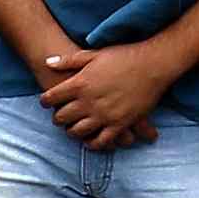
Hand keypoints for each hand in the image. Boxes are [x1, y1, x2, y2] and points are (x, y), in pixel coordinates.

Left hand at [35, 43, 169, 150]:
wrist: (152, 64)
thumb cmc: (123, 56)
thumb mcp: (93, 54)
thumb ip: (69, 60)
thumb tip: (47, 62)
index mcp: (80, 83)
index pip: (52, 97)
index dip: (45, 101)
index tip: (45, 102)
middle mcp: (89, 101)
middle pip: (62, 117)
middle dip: (57, 118)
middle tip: (58, 117)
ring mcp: (104, 115)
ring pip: (78, 132)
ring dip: (72, 131)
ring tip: (72, 129)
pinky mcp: (120, 124)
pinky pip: (101, 141)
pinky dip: (92, 144)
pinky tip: (89, 141)